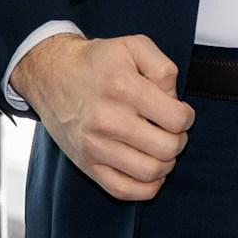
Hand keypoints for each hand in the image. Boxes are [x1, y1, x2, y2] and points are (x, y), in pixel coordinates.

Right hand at [9, 29, 194, 201]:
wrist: (51, 75)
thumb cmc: (97, 62)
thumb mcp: (133, 46)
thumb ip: (164, 68)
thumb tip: (175, 101)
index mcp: (122, 87)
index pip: (177, 120)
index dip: (186, 117)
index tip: (178, 112)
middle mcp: (107, 120)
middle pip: (168, 149)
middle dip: (178, 140)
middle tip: (169, 131)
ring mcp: (95, 146)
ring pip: (151, 173)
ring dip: (165, 164)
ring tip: (158, 148)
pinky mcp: (87, 165)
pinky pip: (126, 191)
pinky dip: (146, 187)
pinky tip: (147, 169)